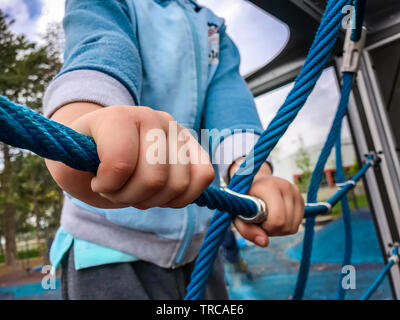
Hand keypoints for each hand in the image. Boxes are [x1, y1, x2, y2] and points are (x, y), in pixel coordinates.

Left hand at [45, 103, 214, 208]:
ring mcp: (176, 131)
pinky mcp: (193, 147)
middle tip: (117, 189)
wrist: (106, 148)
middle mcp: (152, 117)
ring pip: (179, 183)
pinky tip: (163, 195)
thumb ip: (75, 165)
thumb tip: (102, 172)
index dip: (106, 185)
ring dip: (154, 199)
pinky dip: (184, 196)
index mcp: (118, 117)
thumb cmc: (86, 160)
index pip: (120, 162)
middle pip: (154, 178)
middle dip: (131, 196)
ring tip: (138, 190)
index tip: (96, 182)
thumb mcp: (68, 164)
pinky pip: (204, 175)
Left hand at [229, 160, 304, 246]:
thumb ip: (247, 229)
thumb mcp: (238, 213)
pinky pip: (297, 224)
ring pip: (293, 227)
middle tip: (260, 221)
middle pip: (286, 226)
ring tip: (267, 218)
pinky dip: (286, 226)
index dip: (266, 228)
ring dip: (279, 230)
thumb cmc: (244, 199)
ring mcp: (296, 192)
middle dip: (272, 230)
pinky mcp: (301, 198)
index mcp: (269, 187)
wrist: (254, 182)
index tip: (256, 221)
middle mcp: (286, 187)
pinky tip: (276, 217)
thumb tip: (264, 243)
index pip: (277, 220)